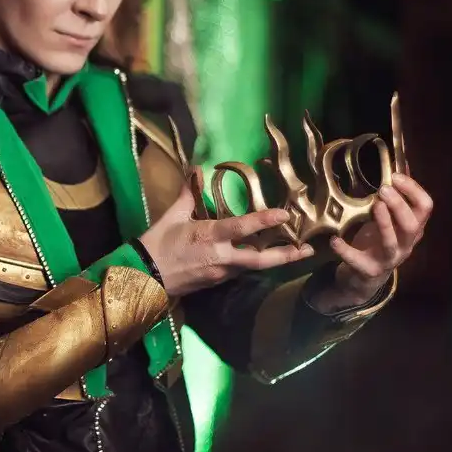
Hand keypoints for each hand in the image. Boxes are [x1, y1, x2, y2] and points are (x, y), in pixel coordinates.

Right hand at [139, 183, 314, 297]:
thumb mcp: (172, 216)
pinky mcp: (217, 282)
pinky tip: (262, 256)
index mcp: (209, 236)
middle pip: (261, 260)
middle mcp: (220, 257)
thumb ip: (188, 193)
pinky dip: (253, 263)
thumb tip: (196, 169)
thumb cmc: (157, 243)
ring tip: (294, 252)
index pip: (242, 228)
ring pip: (253, 267)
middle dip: (286, 255)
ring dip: (274, 260)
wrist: (143, 276)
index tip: (285, 214)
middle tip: (308, 250)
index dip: (265, 221)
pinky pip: (239, 271)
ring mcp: (220, 273)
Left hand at [314, 173, 433, 311]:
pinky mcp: (369, 270)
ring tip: (375, 205)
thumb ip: (396, 197)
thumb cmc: (377, 241)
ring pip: (392, 242)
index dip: (414, 190)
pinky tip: (335, 240)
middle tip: (383, 189)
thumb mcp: (389, 219)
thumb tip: (401, 163)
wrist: (363, 277)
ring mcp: (389, 259)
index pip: (425, 207)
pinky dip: (346, 250)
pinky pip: (358, 261)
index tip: (396, 176)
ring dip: (384, 223)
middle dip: (399, 205)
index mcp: (412, 228)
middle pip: (412, 224)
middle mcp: (405, 244)